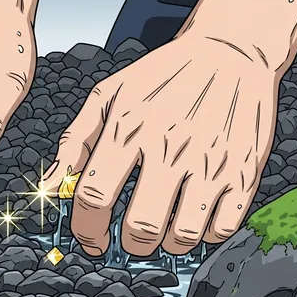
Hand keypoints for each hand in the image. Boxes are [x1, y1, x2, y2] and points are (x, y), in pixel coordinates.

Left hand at [44, 34, 277, 256]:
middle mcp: (170, 148)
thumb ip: (75, 142)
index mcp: (129, 129)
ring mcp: (211, 162)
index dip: (87, 230)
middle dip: (130, 245)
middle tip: (131, 240)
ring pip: (184, 235)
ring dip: (168, 245)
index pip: (95, 197)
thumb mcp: (109, 95)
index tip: (91, 242)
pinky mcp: (245, 171)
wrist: (230, 51)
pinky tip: (197, 220)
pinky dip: (206, 235)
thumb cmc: (162, 75)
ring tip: (165, 233)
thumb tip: (50, 187)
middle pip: (141, 226)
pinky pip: (223, 227)